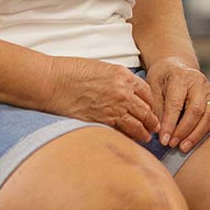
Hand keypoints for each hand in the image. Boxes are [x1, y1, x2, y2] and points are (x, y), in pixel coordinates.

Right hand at [43, 57, 160, 142]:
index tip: (152, 109)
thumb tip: (124, 90)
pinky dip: (129, 137)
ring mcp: (114, 108)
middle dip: (152, 120)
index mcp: (124, 76)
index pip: (146, 92)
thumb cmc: (72, 71)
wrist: (54, 81)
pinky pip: (122, 131)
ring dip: (144, 132)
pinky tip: (131, 140)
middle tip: (155, 127)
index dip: (151, 102)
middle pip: (145, 110)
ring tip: (147, 137)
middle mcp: (123, 92)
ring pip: (137, 123)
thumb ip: (117, 79)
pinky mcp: (102, 121)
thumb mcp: (102, 68)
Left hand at [145, 57, 209, 152]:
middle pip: (196, 110)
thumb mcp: (153, 87)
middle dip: (184, 131)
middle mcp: (199, 81)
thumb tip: (159, 130)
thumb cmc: (163, 77)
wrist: (177, 66)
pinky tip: (195, 139)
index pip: (176, 103)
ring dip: (197, 134)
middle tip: (172, 145)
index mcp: (180, 77)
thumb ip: (157, 107)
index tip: (163, 140)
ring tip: (184, 147)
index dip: (170, 124)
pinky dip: (208, 130)